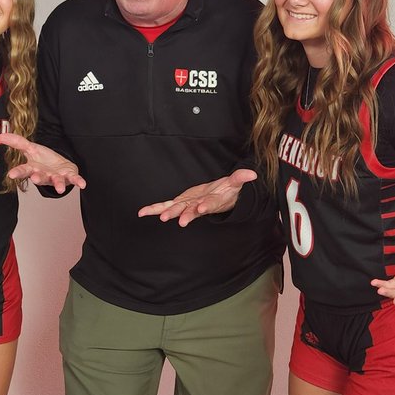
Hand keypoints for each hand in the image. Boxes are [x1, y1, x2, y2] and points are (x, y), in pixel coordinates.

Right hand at [0, 132, 85, 192]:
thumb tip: (0, 136)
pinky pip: (73, 180)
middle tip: (35, 179)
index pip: (23, 170)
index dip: (17, 172)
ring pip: (56, 181)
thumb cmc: (43, 159)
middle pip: (39, 177)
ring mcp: (56, 177)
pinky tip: (82, 184)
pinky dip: (78, 182)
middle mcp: (44, 175)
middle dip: (38, 178)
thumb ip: (16, 142)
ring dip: (58, 184)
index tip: (11, 175)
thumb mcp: (30, 148)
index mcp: (33, 168)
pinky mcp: (68, 177)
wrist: (59, 166)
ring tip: (60, 188)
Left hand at [137, 169, 255, 227]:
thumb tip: (252, 174)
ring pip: (175, 209)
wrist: (217, 198)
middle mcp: (197, 206)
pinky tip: (142, 212)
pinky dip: (153, 208)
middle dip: (184, 214)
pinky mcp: (179, 203)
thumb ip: (240, 178)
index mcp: (211, 202)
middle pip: (190, 210)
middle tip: (179, 220)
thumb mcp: (234, 184)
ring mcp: (187, 205)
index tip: (200, 209)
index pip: (209, 205)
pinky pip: (164, 205)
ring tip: (160, 217)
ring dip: (168, 213)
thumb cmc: (226, 191)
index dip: (204, 207)